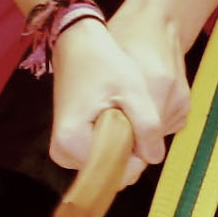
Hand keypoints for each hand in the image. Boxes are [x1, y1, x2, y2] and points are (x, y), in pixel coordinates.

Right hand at [48, 15, 179, 198]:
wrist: (78, 45)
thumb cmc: (103, 63)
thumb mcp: (133, 90)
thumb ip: (147, 126)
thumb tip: (155, 158)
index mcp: (71, 142)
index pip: (118, 171)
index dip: (139, 153)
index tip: (140, 123)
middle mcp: (62, 153)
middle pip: (112, 170)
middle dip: (130, 149)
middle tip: (132, 114)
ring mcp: (64, 151)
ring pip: (108, 164)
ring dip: (124, 145)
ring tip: (122, 111)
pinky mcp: (70, 145)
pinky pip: (101, 155)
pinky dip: (115, 142)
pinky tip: (117, 116)